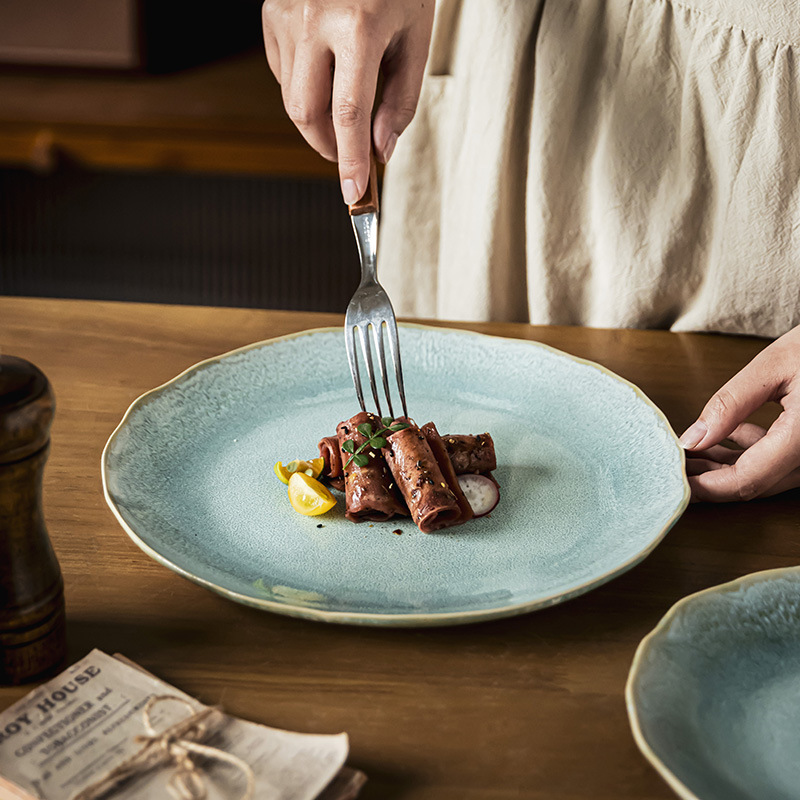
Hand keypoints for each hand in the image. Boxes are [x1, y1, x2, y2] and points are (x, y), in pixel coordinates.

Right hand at [262, 0, 433, 203]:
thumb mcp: (415, 38)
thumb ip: (401, 100)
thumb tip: (380, 149)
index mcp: (359, 25)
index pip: (349, 113)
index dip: (350, 160)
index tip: (353, 193)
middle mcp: (314, 18)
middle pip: (306, 113)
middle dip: (327, 147)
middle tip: (349, 157)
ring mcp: (286, 14)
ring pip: (291, 97)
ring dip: (318, 118)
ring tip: (345, 102)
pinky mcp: (271, 13)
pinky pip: (281, 71)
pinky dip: (304, 86)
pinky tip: (326, 69)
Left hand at [680, 325, 799, 501]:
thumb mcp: (773, 365)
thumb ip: (730, 404)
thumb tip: (692, 440)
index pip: (747, 480)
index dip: (706, 486)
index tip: (674, 479)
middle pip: (756, 484)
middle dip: (711, 479)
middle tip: (675, 466)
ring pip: (768, 475)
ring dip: (728, 466)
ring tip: (691, 450)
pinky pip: (782, 462)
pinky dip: (751, 453)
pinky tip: (728, 435)